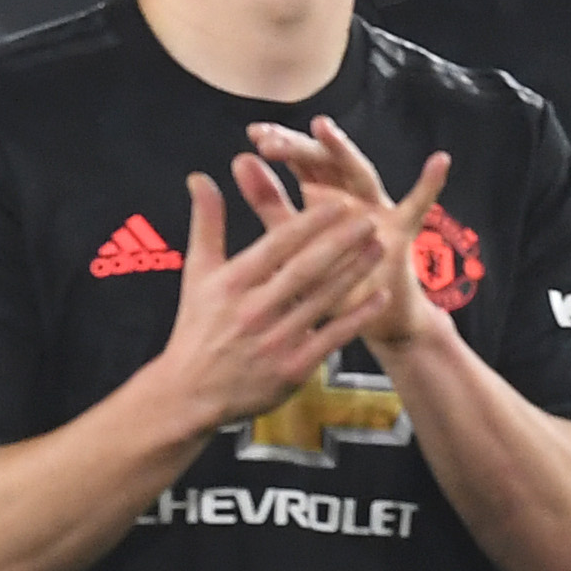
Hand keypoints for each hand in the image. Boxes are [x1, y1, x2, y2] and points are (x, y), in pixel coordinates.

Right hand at [142, 147, 405, 433]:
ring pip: (324, 299)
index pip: (278, 244)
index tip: (339, 202)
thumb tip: (201, 177)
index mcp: (233, 283)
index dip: (311, 222)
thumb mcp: (197, 273)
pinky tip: (379, 296)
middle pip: (307, 269)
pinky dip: (357, 316)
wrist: (189, 393)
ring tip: (380, 247)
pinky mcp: (292, 369)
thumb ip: (207, 223)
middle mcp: (254, 310)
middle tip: (370, 219)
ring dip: (355, 272)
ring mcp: (275, 341)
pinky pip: (332, 337)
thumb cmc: (196, 328)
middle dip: (342, 242)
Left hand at [250, 118, 461, 355]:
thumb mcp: (293, 240)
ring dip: (341, 152)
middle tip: (270, 139)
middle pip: (325, 163)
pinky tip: (439, 161)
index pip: (300, 163)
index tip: (255, 135)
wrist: (372, 317)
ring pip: (359, 175)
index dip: (281, 148)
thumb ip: (270, 202)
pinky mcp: (402, 231)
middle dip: (298, 148)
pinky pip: (418, 205)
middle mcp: (351, 194)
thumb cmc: (328, 278)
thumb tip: (239, 160)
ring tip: (322, 128)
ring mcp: (378, 209)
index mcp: (323, 194)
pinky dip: (429, 185)